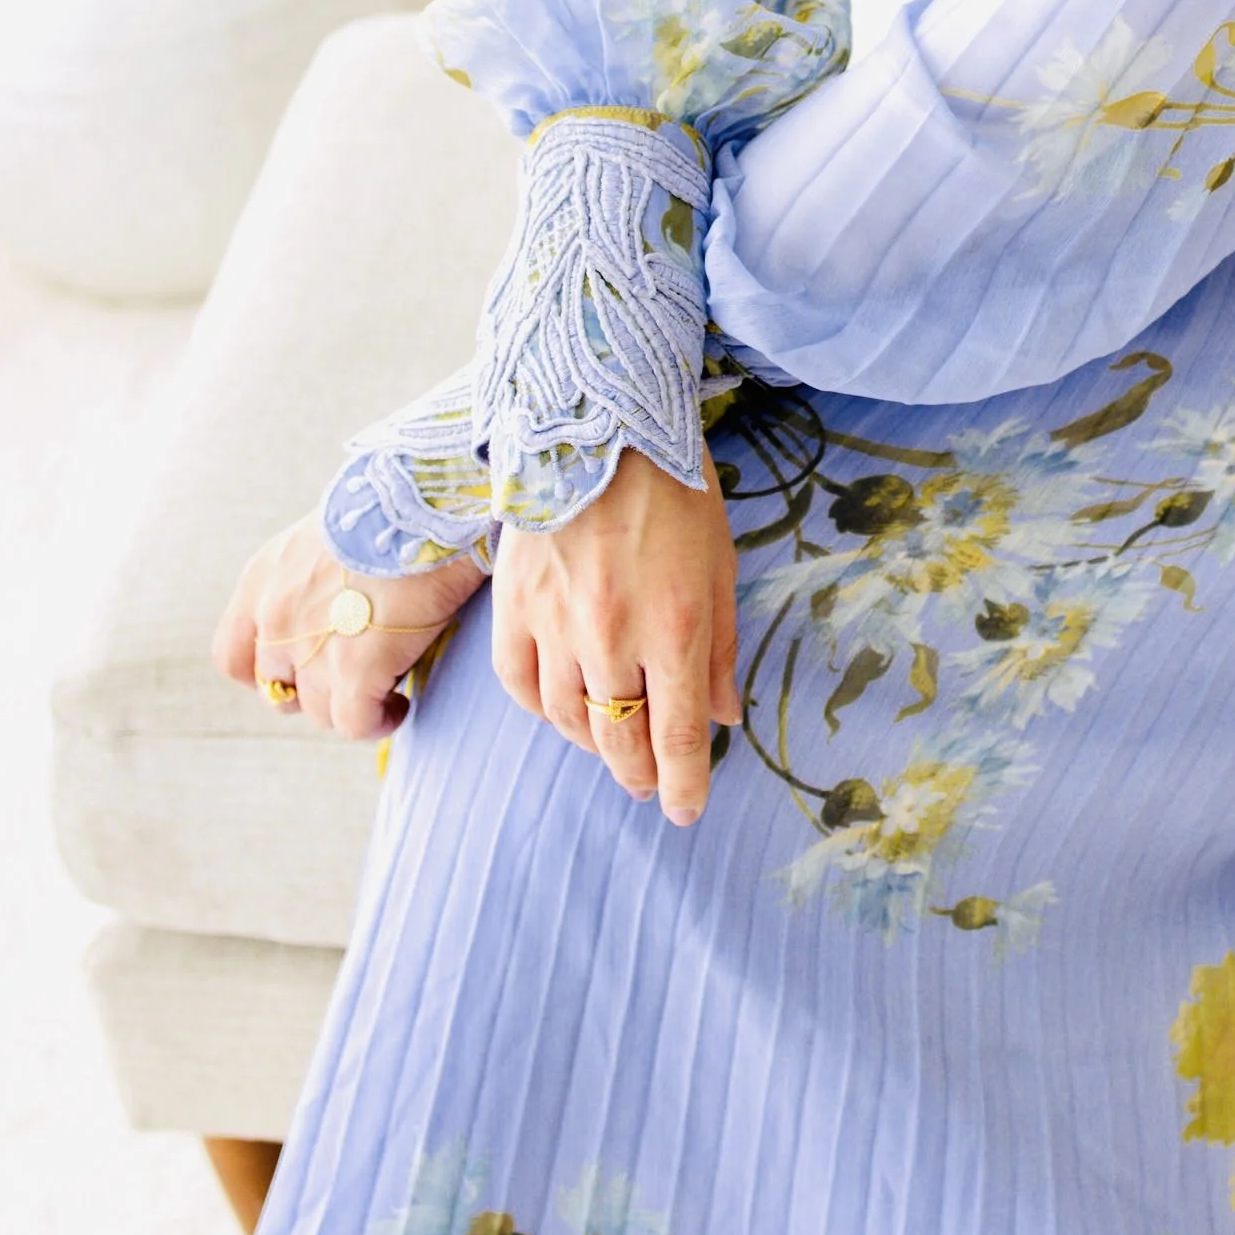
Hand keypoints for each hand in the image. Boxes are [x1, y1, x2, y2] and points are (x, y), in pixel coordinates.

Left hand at [214, 518, 485, 741]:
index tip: (303, 668)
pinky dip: (378, 721)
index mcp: (264, 577)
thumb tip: (339, 606)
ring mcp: (310, 646)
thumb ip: (315, 576)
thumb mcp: (332, 531)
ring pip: (319, 711)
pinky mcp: (353, 669)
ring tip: (388, 691)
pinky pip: (355, 724)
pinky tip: (400, 705)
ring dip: (351, 707)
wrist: (433, 500)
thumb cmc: (397, 507)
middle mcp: (276, 615)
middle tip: (354, 677)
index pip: (233, 655)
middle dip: (314, 690)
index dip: (266, 672)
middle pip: (276, 688)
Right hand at [489, 448, 739, 826]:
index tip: (686, 811)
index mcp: (674, 628)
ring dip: (593, 745)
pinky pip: (520, 684)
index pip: (679, 736)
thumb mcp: (718, 566)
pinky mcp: (512, 606)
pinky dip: (543, 709)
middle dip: (639, 774)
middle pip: (621, 739)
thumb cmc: (673, 490)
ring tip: (612, 748)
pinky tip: (563, 709)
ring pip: (568, 720)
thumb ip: (717, 649)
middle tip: (649, 786)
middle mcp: (612, 638)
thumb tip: (722, 718)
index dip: (684, 784)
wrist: (595, 424)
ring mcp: (555, 625)